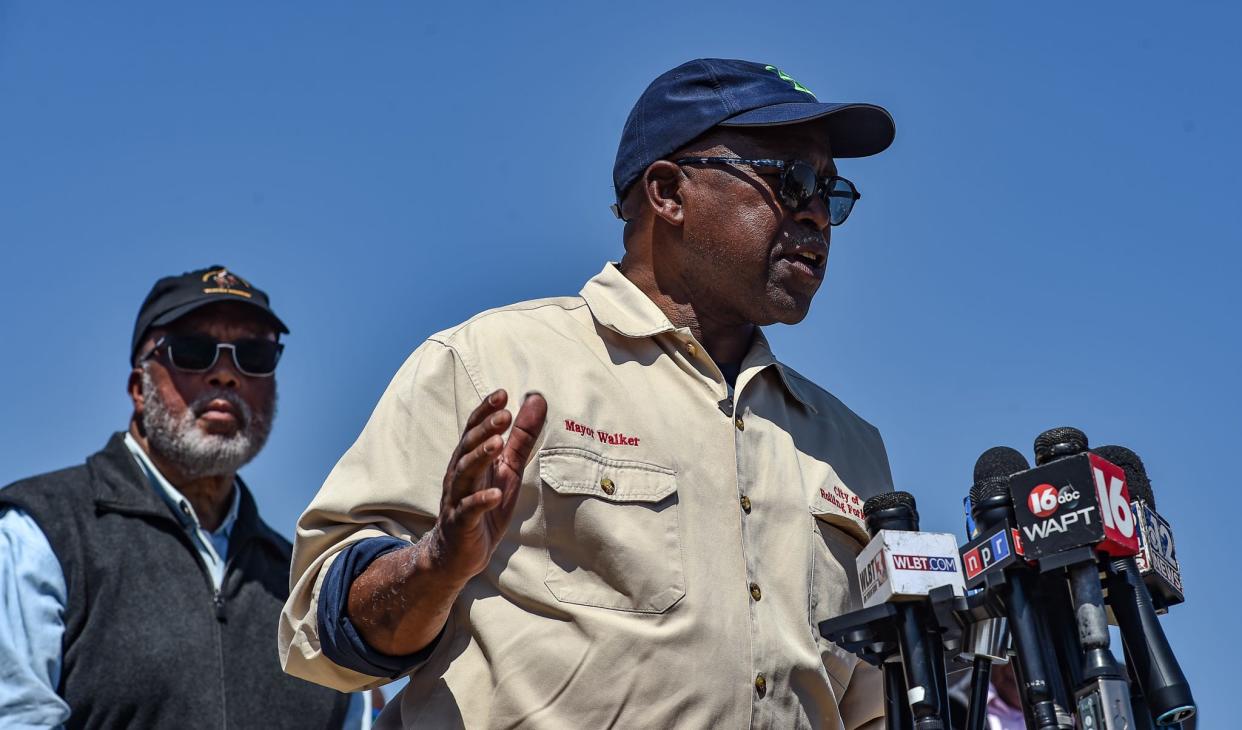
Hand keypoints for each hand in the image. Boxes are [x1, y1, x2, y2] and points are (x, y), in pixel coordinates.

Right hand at [433, 389, 546, 580]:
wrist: (457, 553)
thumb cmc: (484, 506)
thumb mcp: (508, 469)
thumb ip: (522, 437)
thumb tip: (536, 399)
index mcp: (470, 458)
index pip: (475, 429)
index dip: (486, 411)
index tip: (502, 394)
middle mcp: (459, 474)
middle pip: (469, 446)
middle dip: (485, 429)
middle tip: (504, 414)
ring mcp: (458, 498)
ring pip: (465, 473)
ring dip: (480, 457)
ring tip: (498, 444)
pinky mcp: (461, 523)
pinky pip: (468, 510)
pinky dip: (480, 500)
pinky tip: (494, 493)